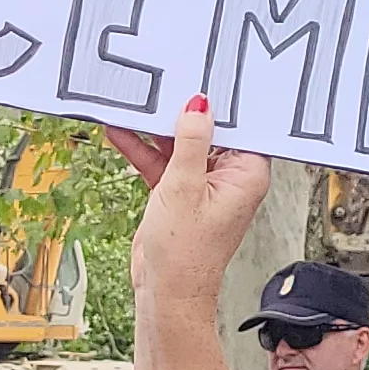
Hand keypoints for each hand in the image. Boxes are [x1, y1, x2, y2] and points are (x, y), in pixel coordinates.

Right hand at [105, 96, 269, 310]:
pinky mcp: (178, 194)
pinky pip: (162, 163)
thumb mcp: (185, 187)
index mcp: (247, 175)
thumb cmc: (185, 253)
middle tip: (165, 81)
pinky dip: (143, 150)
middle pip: (208, 132)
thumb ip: (192, 142)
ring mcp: (202, 185)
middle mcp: (229, 178)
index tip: (204, 76)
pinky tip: (121, 131)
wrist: (164, 293)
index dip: (222, 103)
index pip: (240, 126)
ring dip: (156, 130)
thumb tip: (199, 106)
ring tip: (135, 102)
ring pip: (180, 146)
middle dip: (184, 111)